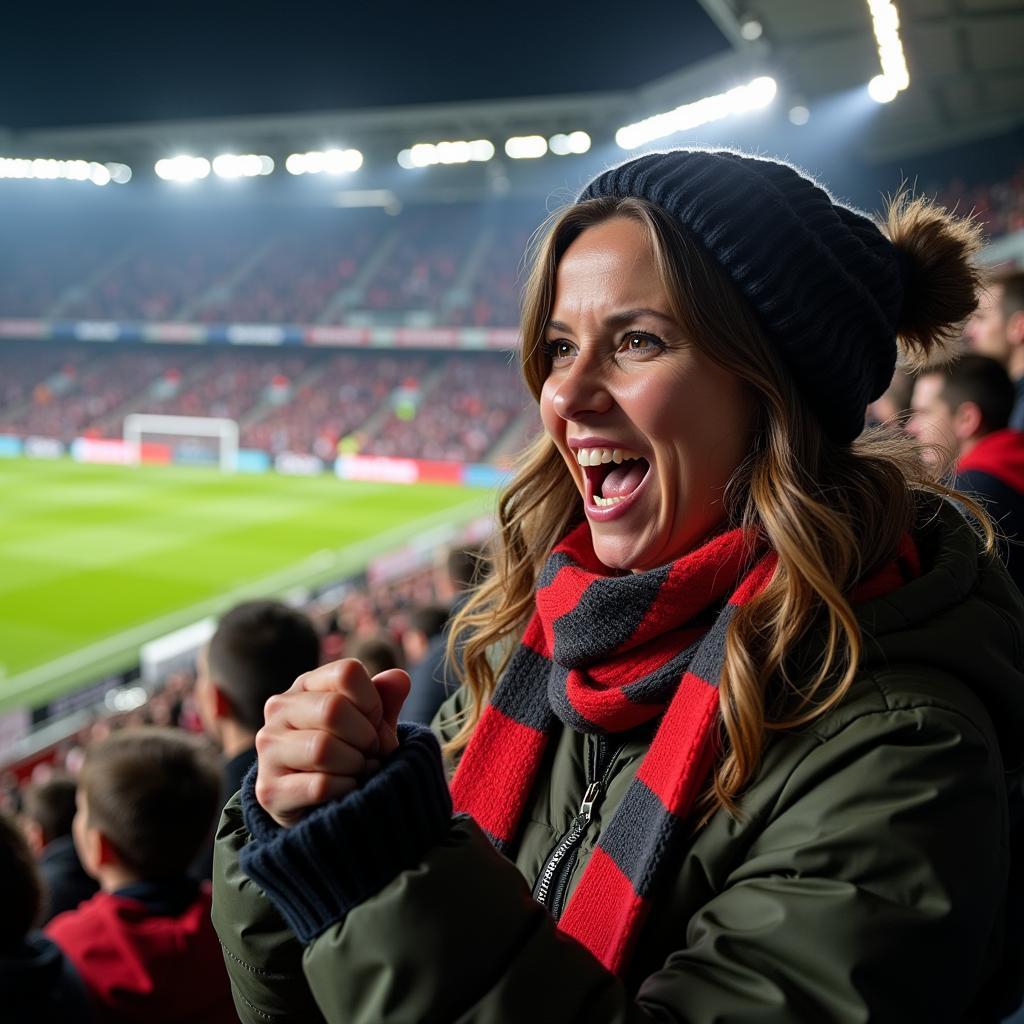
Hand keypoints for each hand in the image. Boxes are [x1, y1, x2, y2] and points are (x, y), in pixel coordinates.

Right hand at [254, 659, 409, 827]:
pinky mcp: (269, 790)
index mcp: (306, 684)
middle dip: (365, 737)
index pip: (347, 673)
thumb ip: (386, 699)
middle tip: (372, 754)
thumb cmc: (351, 752)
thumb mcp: (372, 723)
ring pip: (322, 749)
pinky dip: (345, 789)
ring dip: (355, 765)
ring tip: (360, 771)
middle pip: (333, 709)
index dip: (372, 702)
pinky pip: (319, 786)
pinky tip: (348, 790)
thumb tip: (400, 677)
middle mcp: (279, 709)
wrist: (324, 806)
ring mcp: (269, 749)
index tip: (375, 724)